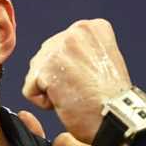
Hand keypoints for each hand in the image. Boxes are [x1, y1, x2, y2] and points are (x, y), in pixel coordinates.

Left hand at [21, 19, 131, 144]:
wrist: (116, 118)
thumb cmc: (110, 98)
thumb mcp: (102, 60)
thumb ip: (79, 51)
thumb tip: (54, 54)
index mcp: (91, 27)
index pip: (59, 47)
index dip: (69, 70)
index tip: (90, 80)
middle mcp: (75, 31)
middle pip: (44, 57)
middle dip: (56, 78)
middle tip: (82, 90)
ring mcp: (59, 49)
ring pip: (35, 73)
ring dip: (50, 90)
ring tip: (76, 96)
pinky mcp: (46, 69)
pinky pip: (29, 89)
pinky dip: (43, 103)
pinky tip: (66, 103)